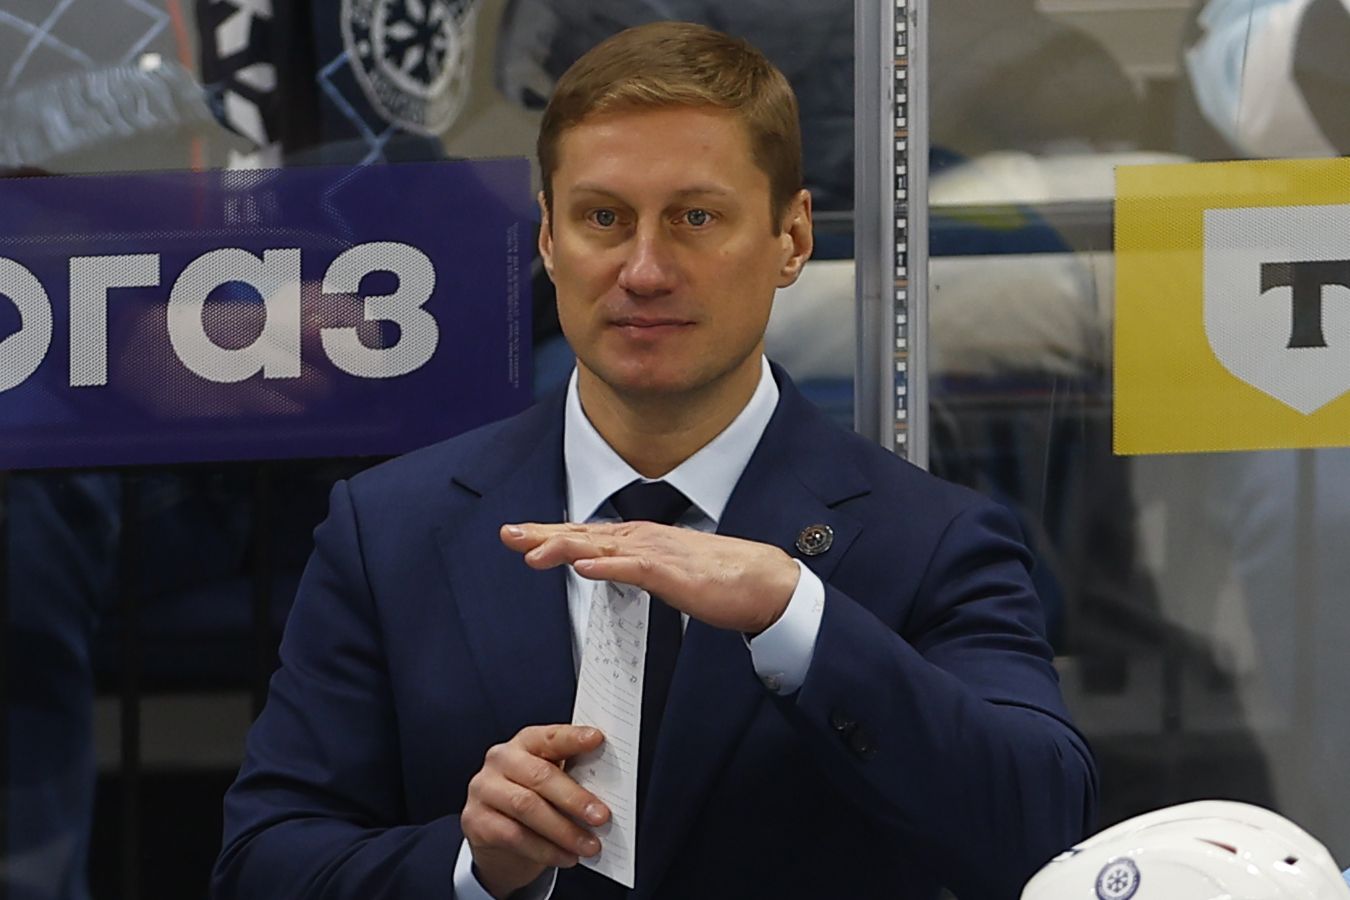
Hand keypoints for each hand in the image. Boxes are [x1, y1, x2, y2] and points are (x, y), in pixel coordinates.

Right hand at [461, 725, 610, 898]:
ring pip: (527, 808)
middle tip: (601, 816)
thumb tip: (609, 790)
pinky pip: (514, 836)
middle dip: (574, 798)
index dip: (573, 737)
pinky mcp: (475, 820)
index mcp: (525, 743)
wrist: (497, 836)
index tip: (598, 740)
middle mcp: (501, 759)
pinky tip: (566, 857)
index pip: (550, 736)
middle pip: (540, 775)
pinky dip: (545, 849)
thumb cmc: (534, 800)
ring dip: (564, 830)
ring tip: (589, 845)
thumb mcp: (552, 783)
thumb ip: (573, 778)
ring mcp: (484, 789)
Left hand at [501, 522, 800, 634]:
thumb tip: (604, 569)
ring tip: (533, 552)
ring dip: (565, 547)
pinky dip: (607, 567)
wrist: (764, 582)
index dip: (551, 534)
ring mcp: (658, 554)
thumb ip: (635, 567)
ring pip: (602, 547)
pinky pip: (635, 569)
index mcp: (641, 540)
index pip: (586, 534)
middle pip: (584, 534)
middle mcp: (644, 539)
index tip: (520, 536)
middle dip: (543, 534)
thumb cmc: (721, 578)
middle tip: (508, 534)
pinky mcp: (674, 574)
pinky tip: (584, 568)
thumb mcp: (666, 571)